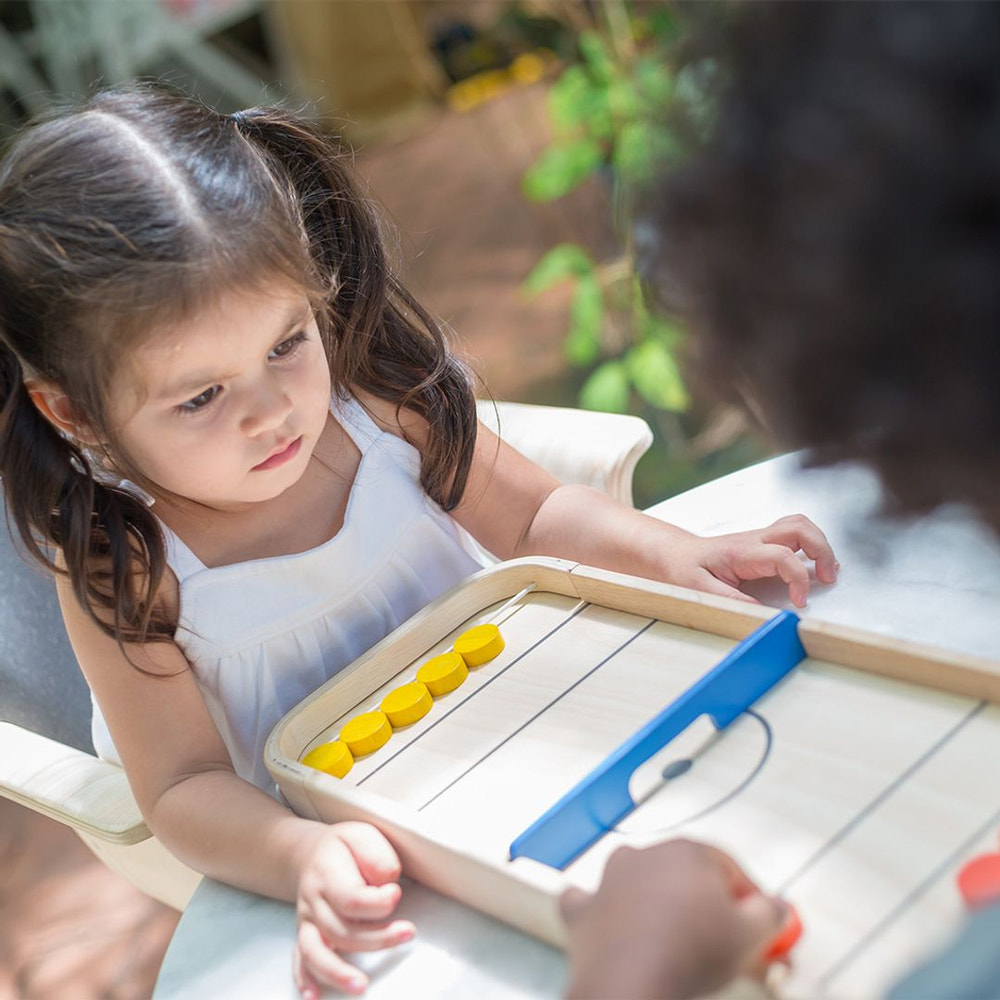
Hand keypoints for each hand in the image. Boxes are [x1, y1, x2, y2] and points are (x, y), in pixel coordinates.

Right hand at [293, 822, 414, 997]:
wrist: (311, 853)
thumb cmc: (343, 846)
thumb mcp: (363, 835)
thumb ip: (377, 856)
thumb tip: (387, 881)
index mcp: (327, 873)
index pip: (351, 898)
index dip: (377, 902)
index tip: (396, 892)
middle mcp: (314, 901)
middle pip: (341, 930)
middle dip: (376, 938)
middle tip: (406, 932)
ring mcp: (308, 920)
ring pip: (317, 952)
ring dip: (337, 972)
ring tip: (360, 986)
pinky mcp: (307, 934)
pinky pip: (300, 960)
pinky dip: (305, 979)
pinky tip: (314, 997)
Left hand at [561, 840, 786, 999]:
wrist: (631, 985)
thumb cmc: (691, 954)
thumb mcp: (750, 935)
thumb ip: (769, 914)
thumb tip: (776, 907)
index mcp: (686, 852)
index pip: (726, 865)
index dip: (747, 894)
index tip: (759, 920)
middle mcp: (644, 856)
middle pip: (683, 874)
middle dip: (705, 901)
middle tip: (724, 936)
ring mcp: (609, 880)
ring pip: (638, 882)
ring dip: (656, 903)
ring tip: (677, 942)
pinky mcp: (584, 910)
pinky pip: (589, 903)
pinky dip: (600, 912)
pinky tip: (610, 925)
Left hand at [669, 514, 838, 607]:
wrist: (674, 554)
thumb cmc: (683, 569)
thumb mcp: (698, 589)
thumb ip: (730, 600)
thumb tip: (763, 613)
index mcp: (741, 552)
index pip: (782, 556)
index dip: (798, 579)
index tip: (799, 602)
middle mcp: (754, 540)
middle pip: (799, 528)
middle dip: (822, 550)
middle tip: (828, 577)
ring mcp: (759, 539)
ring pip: (799, 525)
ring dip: (820, 544)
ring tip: (827, 571)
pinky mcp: (762, 543)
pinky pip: (793, 534)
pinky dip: (811, 545)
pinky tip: (816, 565)